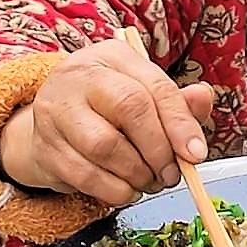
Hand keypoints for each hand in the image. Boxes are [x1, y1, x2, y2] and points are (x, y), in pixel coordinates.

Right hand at [0, 39, 214, 205]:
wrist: (54, 124)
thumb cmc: (110, 108)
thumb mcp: (146, 95)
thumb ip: (178, 102)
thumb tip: (203, 100)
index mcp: (113, 56)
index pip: (154, 86)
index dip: (180, 123)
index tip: (196, 154)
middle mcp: (80, 76)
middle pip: (130, 109)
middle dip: (159, 150)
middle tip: (171, 174)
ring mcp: (56, 109)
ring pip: (104, 146)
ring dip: (137, 174)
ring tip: (149, 182)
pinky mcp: (43, 146)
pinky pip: (84, 176)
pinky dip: (113, 190)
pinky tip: (126, 190)